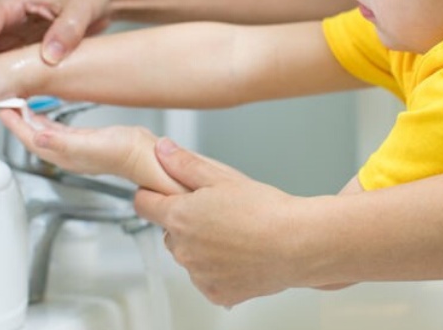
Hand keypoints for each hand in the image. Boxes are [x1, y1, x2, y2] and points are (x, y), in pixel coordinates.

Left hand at [0, 111, 186, 195]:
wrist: (145, 155)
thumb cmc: (123, 153)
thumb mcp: (90, 144)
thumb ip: (62, 142)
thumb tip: (37, 138)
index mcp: (63, 156)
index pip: (31, 140)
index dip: (15, 125)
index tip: (3, 109)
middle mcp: (66, 154)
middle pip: (33, 137)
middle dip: (18, 122)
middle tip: (7, 103)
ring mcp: (75, 148)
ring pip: (44, 133)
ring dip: (31, 120)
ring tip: (21, 105)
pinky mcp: (85, 140)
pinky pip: (58, 130)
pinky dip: (47, 121)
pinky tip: (46, 113)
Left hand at [134, 139, 304, 305]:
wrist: (298, 244)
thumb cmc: (265, 210)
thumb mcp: (223, 177)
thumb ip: (185, 164)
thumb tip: (163, 150)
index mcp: (179, 216)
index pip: (143, 204)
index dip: (154, 194)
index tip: (166, 193)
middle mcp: (183, 249)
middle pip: (170, 231)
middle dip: (186, 222)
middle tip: (218, 212)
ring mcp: (198, 274)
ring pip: (189, 256)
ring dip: (201, 246)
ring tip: (235, 234)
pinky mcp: (216, 292)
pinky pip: (207, 278)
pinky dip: (218, 269)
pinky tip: (241, 255)